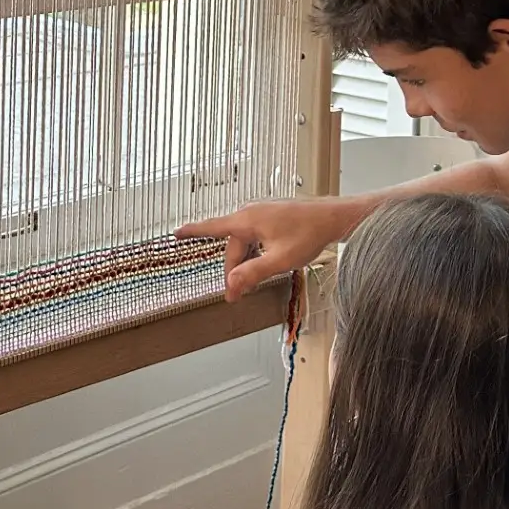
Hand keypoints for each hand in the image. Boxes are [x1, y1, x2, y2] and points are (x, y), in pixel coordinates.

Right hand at [178, 197, 347, 300]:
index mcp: (246, 220)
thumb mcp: (280, 260)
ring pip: (245, 242)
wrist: (332, 217)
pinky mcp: (271, 215)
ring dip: (246, 262)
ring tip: (255, 281)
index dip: (192, 231)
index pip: (212, 227)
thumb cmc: (309, 234)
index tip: (176, 232)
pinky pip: (255, 236)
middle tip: (237, 296)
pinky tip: (267, 262)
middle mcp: (250, 212)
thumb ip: (253, 272)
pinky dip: (255, 252)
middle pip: (233, 246)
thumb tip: (231, 283)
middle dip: (234, 271)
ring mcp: (261, 212)